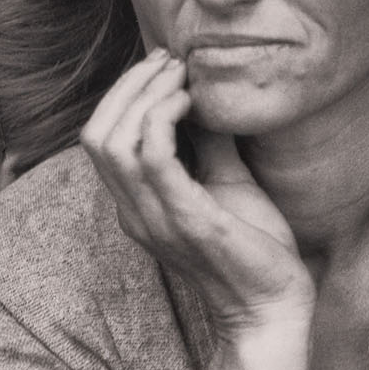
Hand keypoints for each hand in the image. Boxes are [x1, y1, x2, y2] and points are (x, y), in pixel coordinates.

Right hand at [82, 49, 313, 336]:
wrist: (272, 308)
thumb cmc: (253, 249)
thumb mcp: (226, 182)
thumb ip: (209, 142)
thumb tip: (208, 94)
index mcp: (137, 205)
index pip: (99, 139)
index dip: (123, 94)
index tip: (164, 66)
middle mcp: (134, 213)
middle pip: (96, 134)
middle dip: (128, 86)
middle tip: (170, 62)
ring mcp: (154, 218)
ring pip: (113, 141)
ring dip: (145, 95)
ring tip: (181, 76)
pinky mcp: (186, 220)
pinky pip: (152, 158)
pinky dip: (164, 118)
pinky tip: (191, 103)